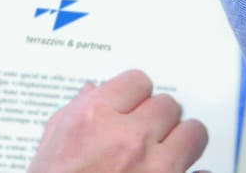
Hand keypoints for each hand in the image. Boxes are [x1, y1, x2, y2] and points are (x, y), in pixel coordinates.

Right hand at [28, 71, 207, 172]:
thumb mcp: (51, 146)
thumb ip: (74, 112)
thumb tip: (93, 92)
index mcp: (94, 118)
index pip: (138, 81)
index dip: (135, 95)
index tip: (134, 105)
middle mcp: (129, 138)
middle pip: (168, 105)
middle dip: (159, 119)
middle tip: (149, 133)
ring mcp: (155, 169)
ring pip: (194, 132)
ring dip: (183, 142)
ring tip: (169, 153)